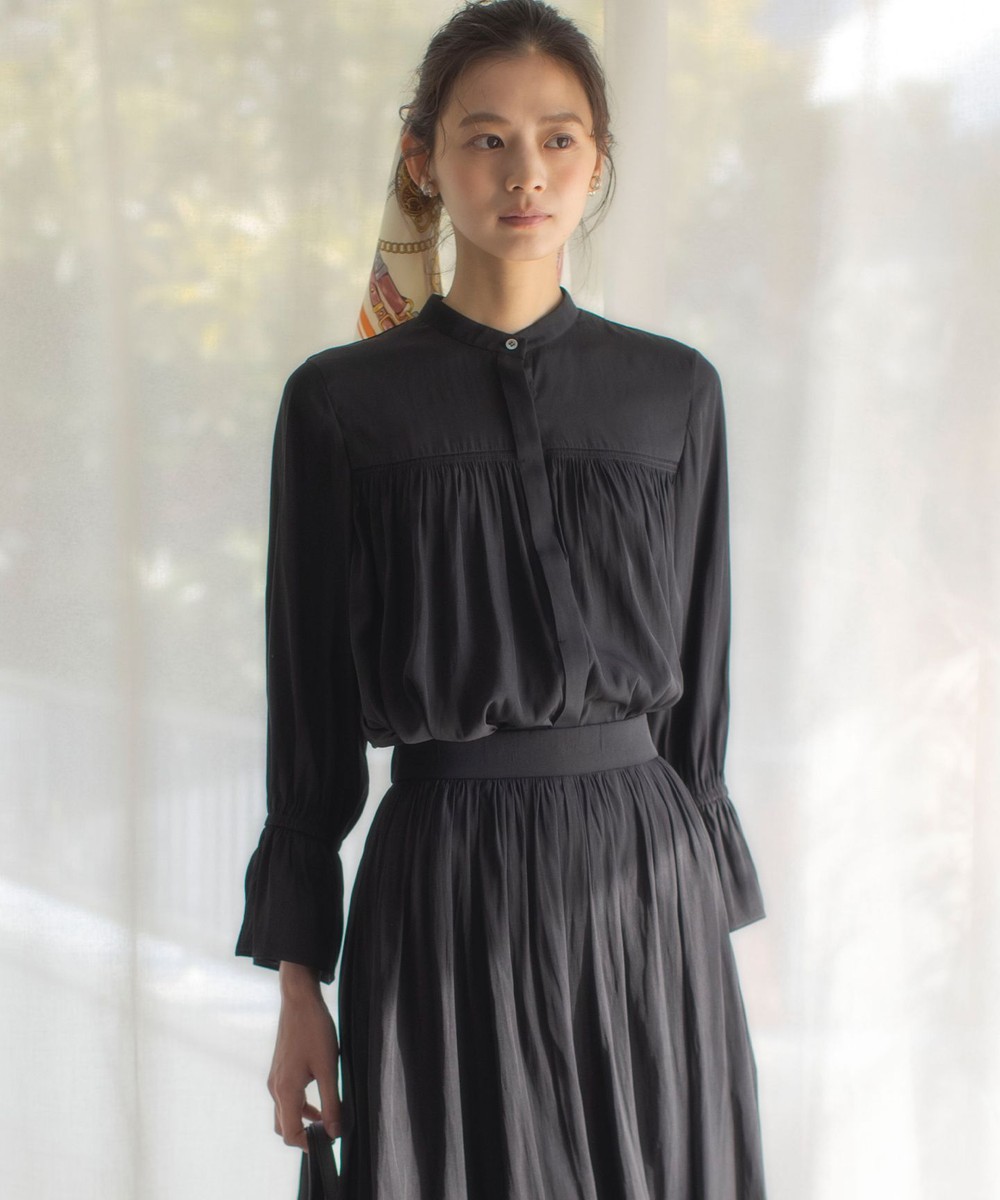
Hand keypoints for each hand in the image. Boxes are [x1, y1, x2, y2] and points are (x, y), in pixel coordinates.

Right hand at [268, 972, 340, 1151]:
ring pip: (284, 1112)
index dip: (309, 1145)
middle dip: (303, 1136)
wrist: (299, 999)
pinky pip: (286, 1098)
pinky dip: (300, 1106)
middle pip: (284, 1127)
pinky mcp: (279, 1069)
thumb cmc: (314, 1030)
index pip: (290, 1134)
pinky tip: (319, 1101)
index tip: (329, 1144)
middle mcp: (275, 1087)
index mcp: (285, 1090)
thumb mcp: (328, 1068)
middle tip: (328, 1135)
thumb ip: (331, 1102)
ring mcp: (275, 1078)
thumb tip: (334, 1132)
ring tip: (327, 1119)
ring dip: (302, 1120)